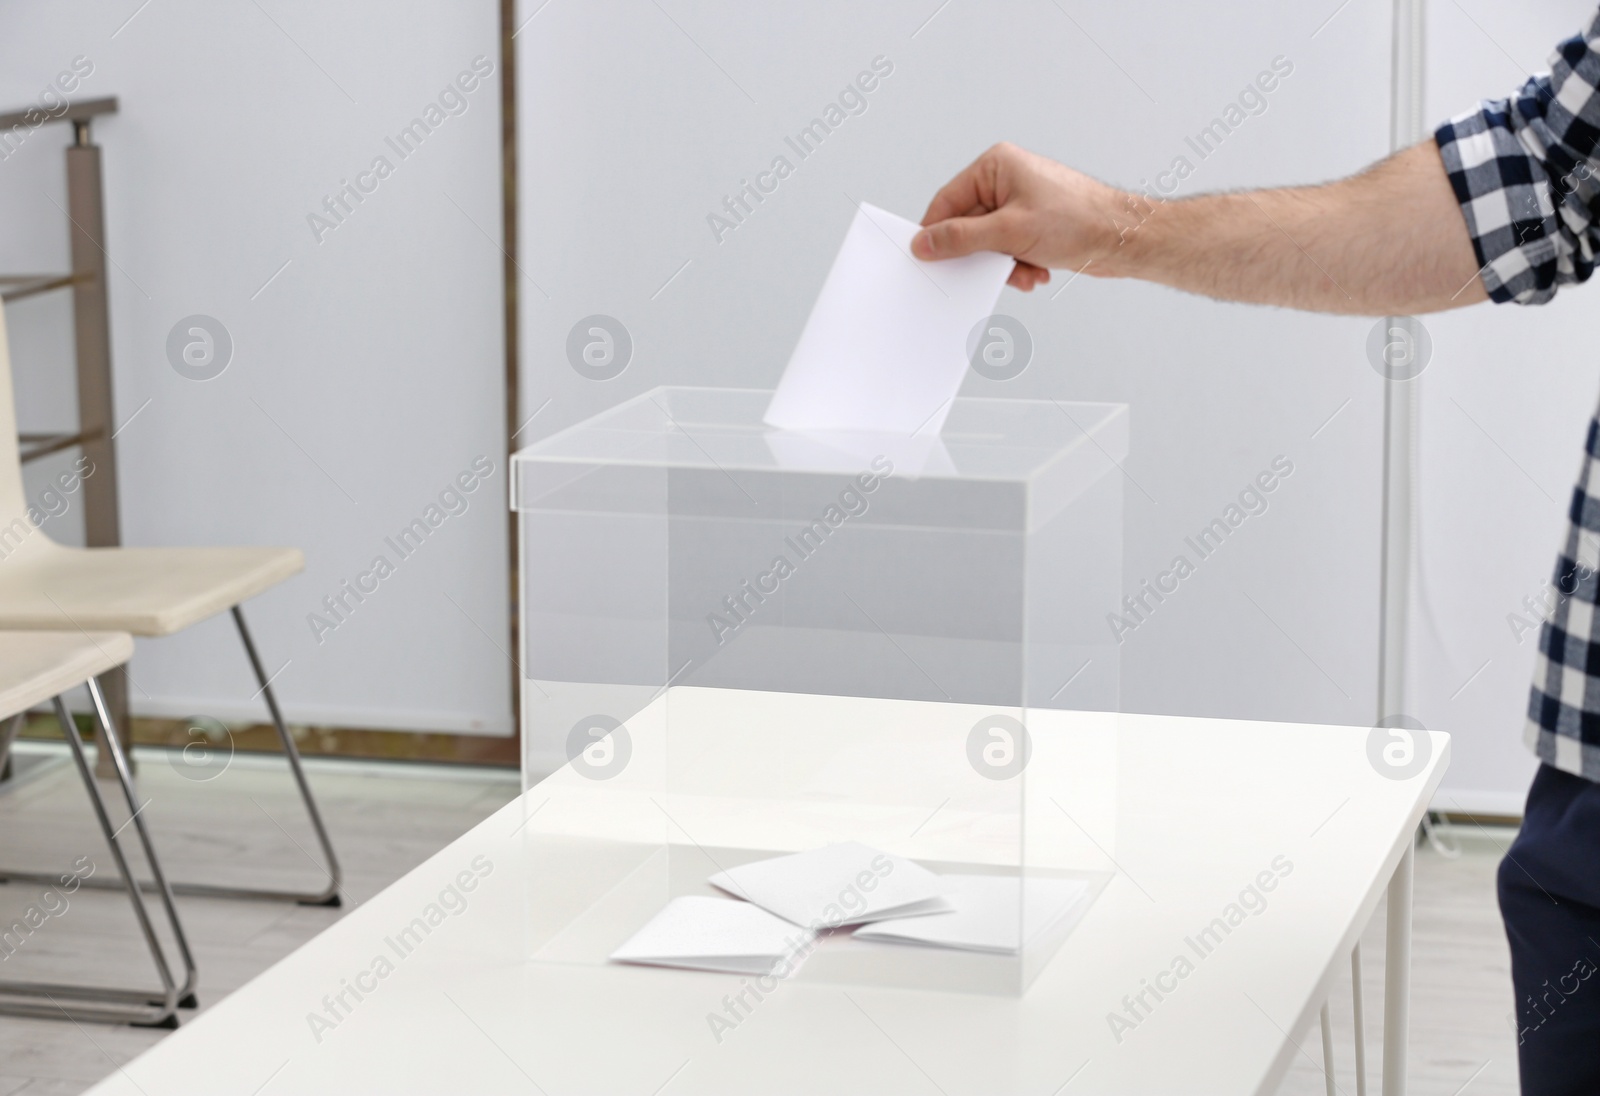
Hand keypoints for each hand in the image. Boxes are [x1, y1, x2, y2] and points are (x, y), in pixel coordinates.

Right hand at [911, 143, 1128, 290]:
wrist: (1123, 238)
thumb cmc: (1079, 219)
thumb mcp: (1009, 232)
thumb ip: (961, 239)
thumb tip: (925, 244)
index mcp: (995, 167)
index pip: (947, 201)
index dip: (936, 233)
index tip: (927, 259)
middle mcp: (1005, 181)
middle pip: (967, 226)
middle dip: (980, 255)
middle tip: (986, 270)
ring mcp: (1019, 204)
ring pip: (987, 244)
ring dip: (1002, 265)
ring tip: (1024, 270)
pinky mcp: (1031, 226)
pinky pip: (1007, 250)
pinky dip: (1017, 266)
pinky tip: (1035, 271)